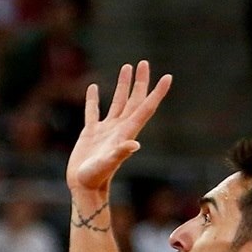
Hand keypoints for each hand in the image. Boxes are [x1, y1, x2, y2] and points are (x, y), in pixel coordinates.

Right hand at [65, 61, 171, 192]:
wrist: (84, 188)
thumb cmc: (96, 178)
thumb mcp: (108, 164)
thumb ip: (120, 153)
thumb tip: (134, 144)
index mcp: (126, 132)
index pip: (145, 108)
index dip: (157, 93)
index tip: (167, 77)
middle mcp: (119, 129)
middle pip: (134, 100)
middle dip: (140, 82)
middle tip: (144, 63)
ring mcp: (106, 130)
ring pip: (117, 102)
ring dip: (123, 85)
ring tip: (126, 67)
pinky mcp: (91, 133)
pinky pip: (93, 111)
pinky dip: (94, 99)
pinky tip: (94, 87)